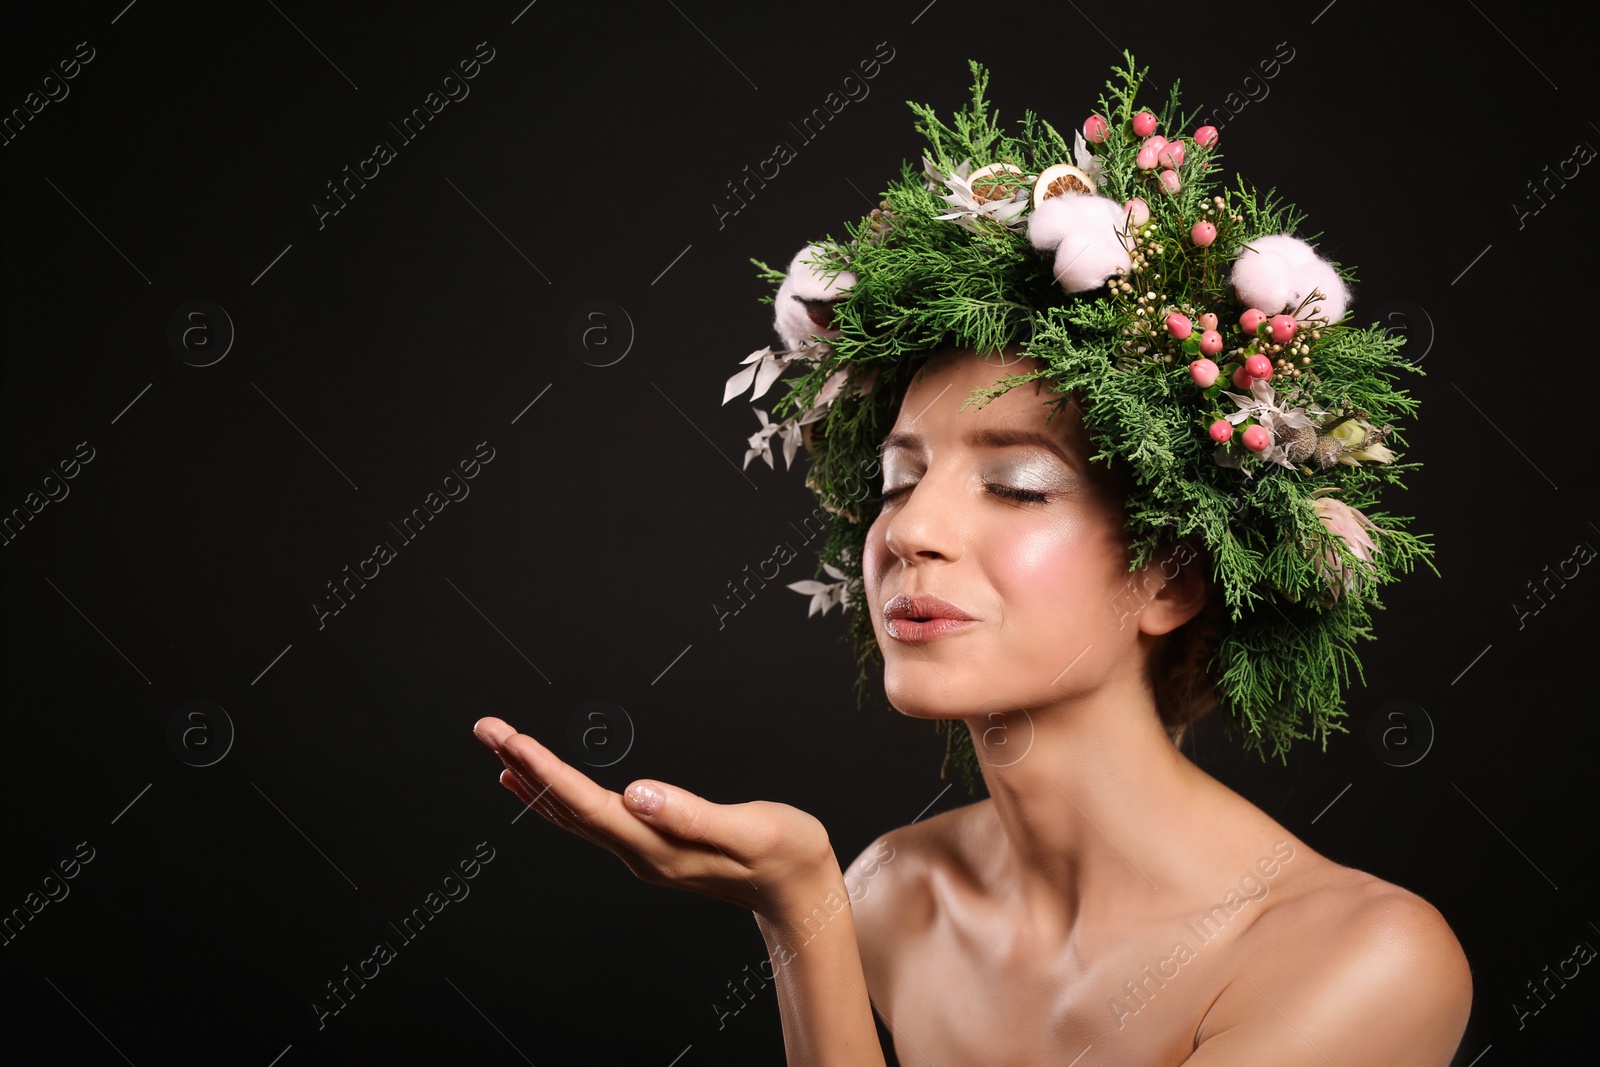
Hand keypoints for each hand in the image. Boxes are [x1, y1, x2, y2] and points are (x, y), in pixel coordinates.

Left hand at [472, 716, 836, 918]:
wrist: (801, 892)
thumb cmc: (785, 855)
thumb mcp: (749, 830)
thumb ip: (692, 814)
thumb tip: (636, 793)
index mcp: (657, 846)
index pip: (586, 806)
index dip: (544, 772)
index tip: (508, 740)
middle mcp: (639, 853)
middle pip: (566, 810)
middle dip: (523, 766)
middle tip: (485, 728)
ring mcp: (643, 853)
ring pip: (572, 816)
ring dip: (534, 782)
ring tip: (500, 752)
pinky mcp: (651, 847)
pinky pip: (589, 821)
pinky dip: (559, 798)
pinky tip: (544, 787)